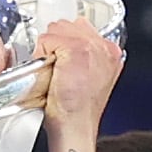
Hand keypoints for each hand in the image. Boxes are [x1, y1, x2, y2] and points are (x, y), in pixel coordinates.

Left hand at [38, 16, 122, 151]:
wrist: (76, 126)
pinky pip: (47, 40)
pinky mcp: (76, 48)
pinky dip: (42, 55)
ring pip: (56, 31)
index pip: (81, 28)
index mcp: (110, 52)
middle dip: (56, 43)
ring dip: (49, 49)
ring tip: (54, 72)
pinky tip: (50, 73)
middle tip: (57, 70)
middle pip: (67, 25)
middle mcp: (104, 46)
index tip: (61, 61)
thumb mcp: (86, 80)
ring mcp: (91, 45)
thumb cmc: (77, 110)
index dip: (64, 42)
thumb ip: (83, 59)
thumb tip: (65, 48)